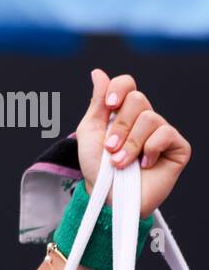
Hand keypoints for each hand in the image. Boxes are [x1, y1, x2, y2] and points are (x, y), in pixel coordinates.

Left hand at [76, 69, 191, 217]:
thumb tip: (98, 72)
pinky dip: (149, 149)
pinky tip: (143, 164)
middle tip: (110, 148)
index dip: (119, 89)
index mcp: (123, 112)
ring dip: (130, 143)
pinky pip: (166, 134)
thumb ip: (97, 103)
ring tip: (120, 162)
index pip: (127, 84)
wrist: (107, 196)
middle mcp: (144, 118)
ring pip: (150, 118)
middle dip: (119, 127)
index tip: (110, 105)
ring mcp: (162, 132)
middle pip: (137, 99)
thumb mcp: (90, 132)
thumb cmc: (97, 167)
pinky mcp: (178, 147)